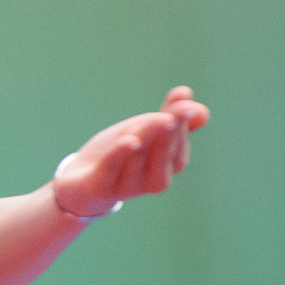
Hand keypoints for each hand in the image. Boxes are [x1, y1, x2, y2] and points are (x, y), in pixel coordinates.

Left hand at [52, 86, 210, 218]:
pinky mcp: (98, 187)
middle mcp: (148, 181)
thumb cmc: (119, 155)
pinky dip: (120, 156)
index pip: (177, 147)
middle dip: (169, 134)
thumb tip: (204, 112)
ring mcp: (124, 187)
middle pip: (162, 158)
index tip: (182, 97)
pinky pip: (110, 171)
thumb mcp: (144, 132)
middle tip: (174, 112)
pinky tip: (129, 141)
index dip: (180, 122)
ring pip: (137, 162)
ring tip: (154, 120)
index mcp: (164, 168)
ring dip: (146, 139)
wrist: (80, 182)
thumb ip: (173, 121)